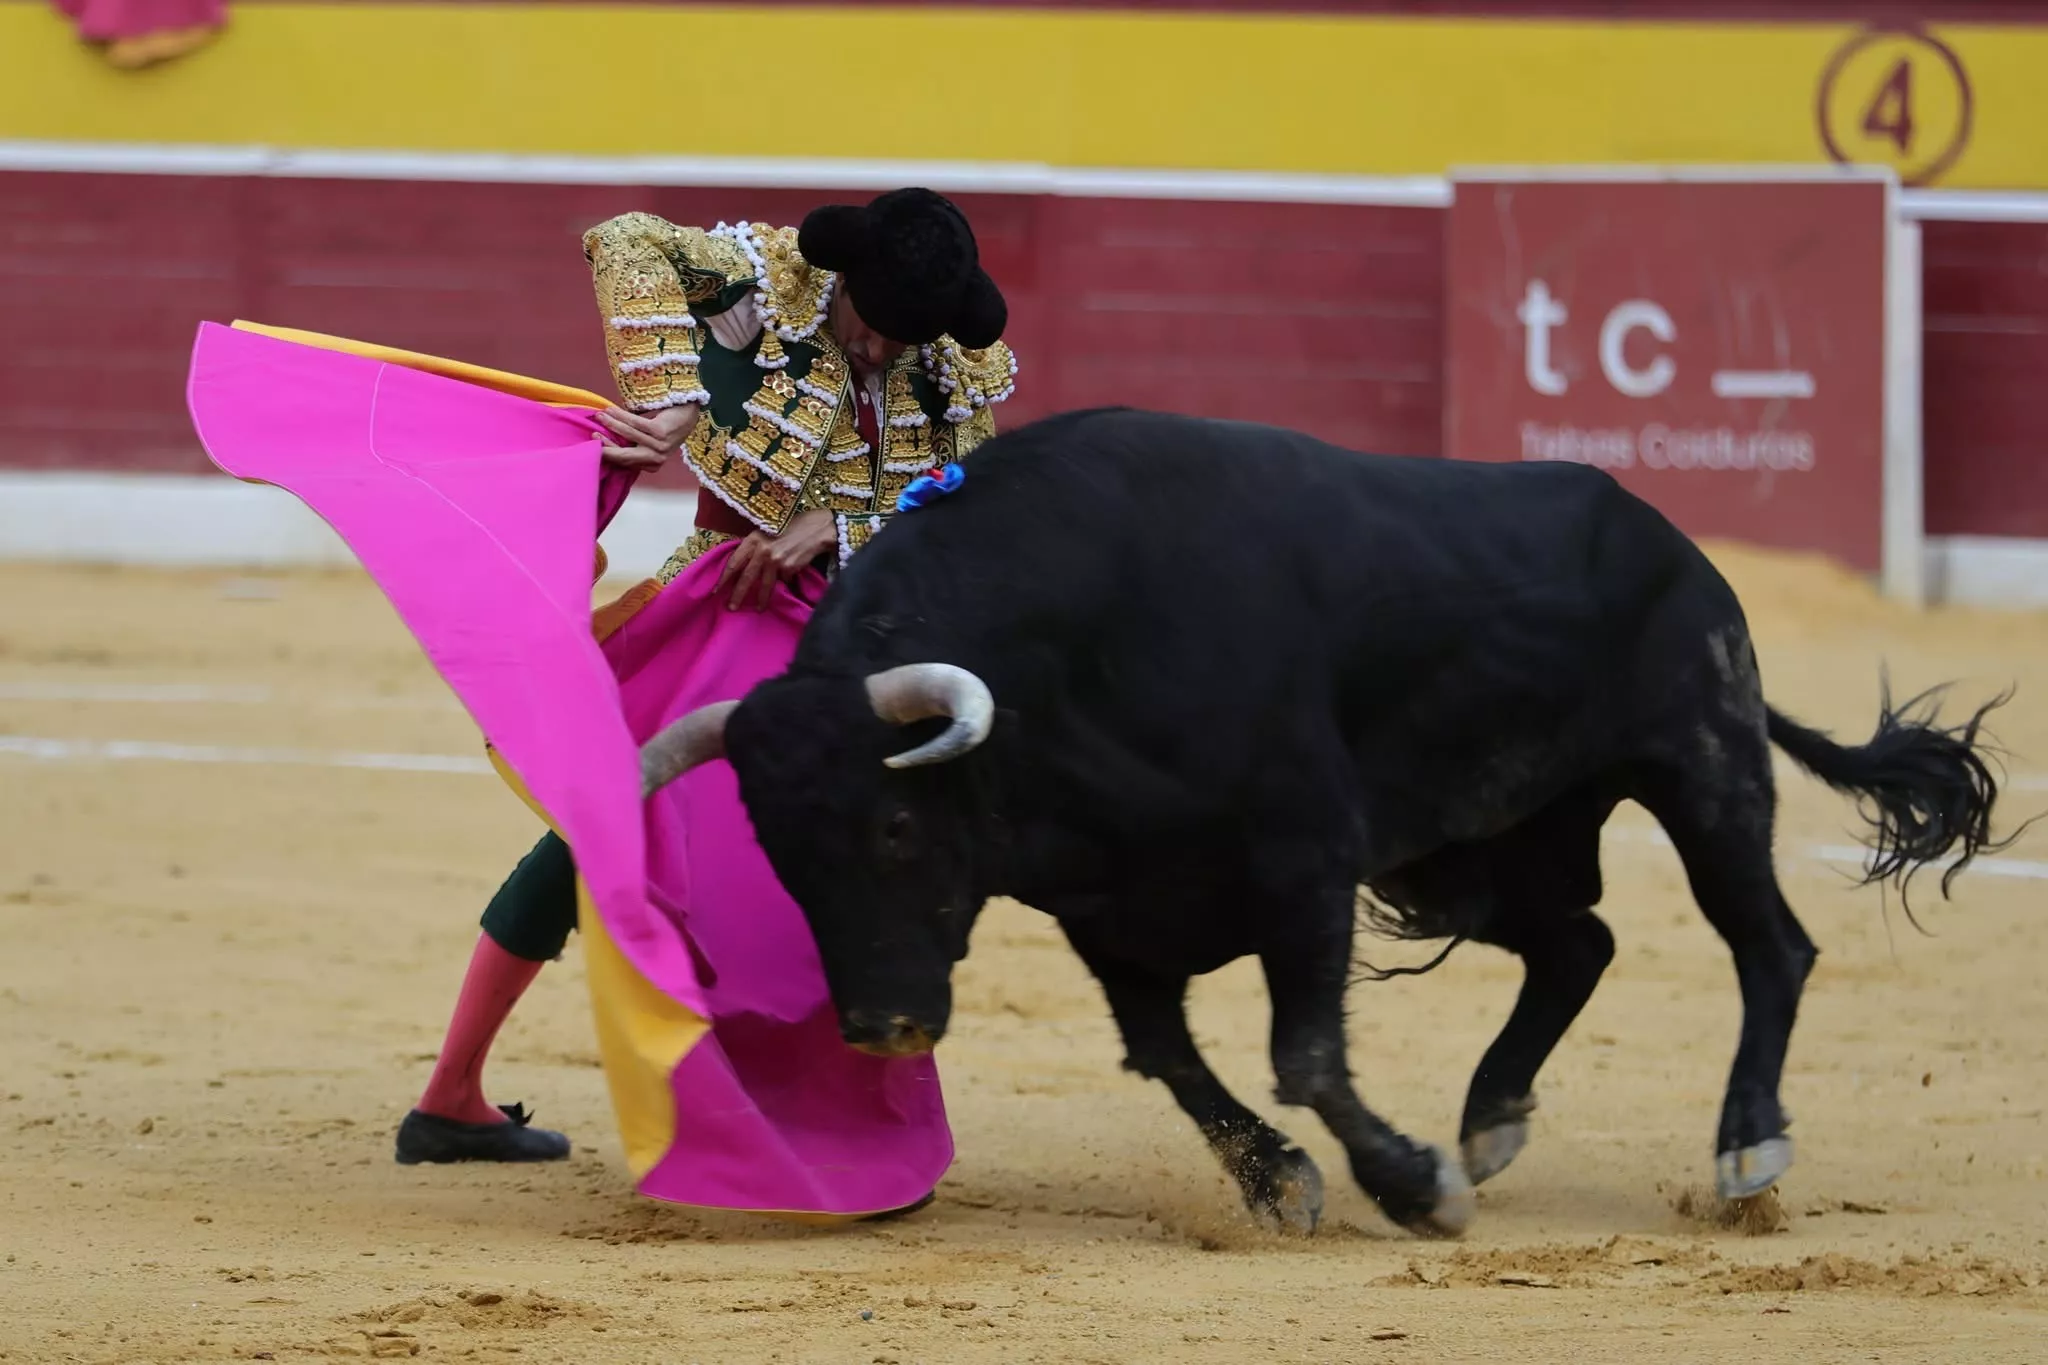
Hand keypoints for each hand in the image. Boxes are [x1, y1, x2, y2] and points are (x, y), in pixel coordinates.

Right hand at [597, 403, 698, 470]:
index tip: (594, 444)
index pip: (624, 462)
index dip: (608, 453)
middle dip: (606, 444)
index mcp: (652, 465)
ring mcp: (659, 446)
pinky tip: (612, 410)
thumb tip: (603, 443)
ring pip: (628, 435)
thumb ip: (632, 447)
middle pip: (624, 455)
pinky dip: (621, 416)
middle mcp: (656, 459)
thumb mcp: (648, 443)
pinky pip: (634, 424)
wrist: (687, 414)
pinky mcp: (660, 432)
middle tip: (593, 434)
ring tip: (600, 415)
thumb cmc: (664, 428)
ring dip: (611, 424)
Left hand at [714, 509, 837, 611]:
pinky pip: (784, 579)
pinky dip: (785, 580)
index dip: (724, 578)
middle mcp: (762, 551)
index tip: (716, 590)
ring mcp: (776, 561)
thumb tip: (746, 566)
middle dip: (738, 595)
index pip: (734, 562)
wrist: (816, 528)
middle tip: (731, 607)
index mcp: (753, 539)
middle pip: (746, 578)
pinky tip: (790, 574)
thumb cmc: (791, 526)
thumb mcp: (767, 530)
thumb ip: (755, 546)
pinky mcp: (789, 568)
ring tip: (759, 609)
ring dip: (761, 599)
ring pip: (765, 585)